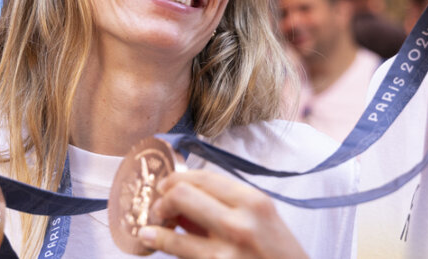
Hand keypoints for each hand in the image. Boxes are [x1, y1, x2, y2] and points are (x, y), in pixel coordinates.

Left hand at [140, 170, 307, 258]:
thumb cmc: (278, 252)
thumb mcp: (260, 218)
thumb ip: (225, 204)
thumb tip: (183, 193)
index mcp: (253, 202)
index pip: (203, 177)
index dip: (178, 178)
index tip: (167, 184)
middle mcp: (239, 225)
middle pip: (182, 195)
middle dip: (163, 199)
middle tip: (158, 207)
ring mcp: (224, 254)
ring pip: (172, 233)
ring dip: (154, 227)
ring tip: (149, 229)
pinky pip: (180, 256)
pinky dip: (162, 245)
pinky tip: (153, 241)